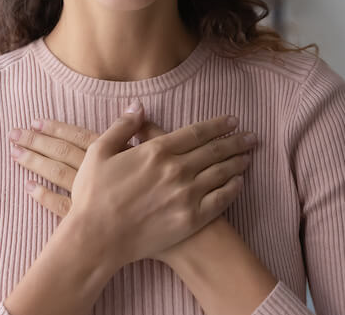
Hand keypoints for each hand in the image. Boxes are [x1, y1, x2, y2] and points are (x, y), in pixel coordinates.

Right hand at [7, 101, 257, 264]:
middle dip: (235, 141)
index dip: (217, 125)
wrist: (97, 238)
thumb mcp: (99, 152)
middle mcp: (177, 170)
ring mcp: (186, 195)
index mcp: (156, 151)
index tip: (232, 121)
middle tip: (251, 136)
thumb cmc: (93, 195)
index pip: (196, 132)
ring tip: (249, 156)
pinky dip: (233, 189)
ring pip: (221, 173)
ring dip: (237, 162)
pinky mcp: (191, 219)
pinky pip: (220, 200)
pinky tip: (239, 183)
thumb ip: (122, 127)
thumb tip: (138, 106)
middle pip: (214, 151)